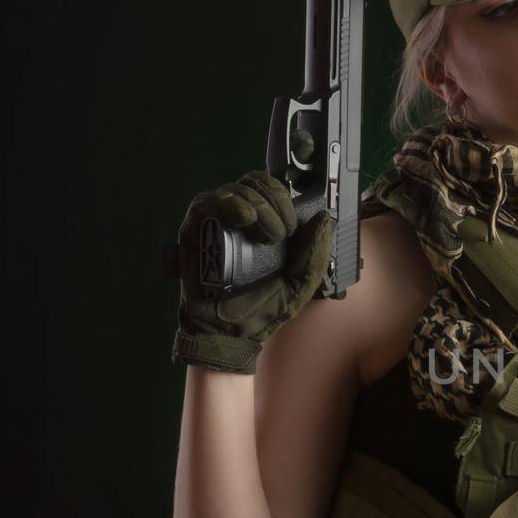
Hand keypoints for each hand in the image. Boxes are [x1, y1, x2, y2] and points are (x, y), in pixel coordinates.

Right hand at [171, 171, 333, 373]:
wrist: (232, 335)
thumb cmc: (262, 309)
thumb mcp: (300, 282)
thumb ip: (314, 252)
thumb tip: (323, 218)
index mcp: (264, 226)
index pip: (273, 189)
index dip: (286, 198)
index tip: (295, 226)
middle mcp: (239, 220)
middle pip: (256, 182)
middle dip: (275, 201)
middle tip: (282, 233)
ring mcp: (216, 223)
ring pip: (235, 189)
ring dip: (258, 206)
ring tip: (268, 236)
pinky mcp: (194, 231)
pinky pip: (206, 203)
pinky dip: (227, 204)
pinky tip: (244, 217)